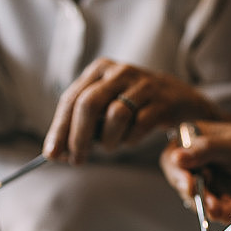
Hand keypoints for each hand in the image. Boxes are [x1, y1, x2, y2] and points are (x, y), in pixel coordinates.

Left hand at [43, 58, 218, 163]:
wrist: (177, 97)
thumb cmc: (132, 105)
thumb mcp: (105, 105)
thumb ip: (81, 125)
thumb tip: (56, 153)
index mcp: (99, 70)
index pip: (71, 100)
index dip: (59, 128)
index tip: (52, 154)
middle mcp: (119, 72)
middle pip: (89, 104)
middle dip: (79, 137)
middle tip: (77, 159)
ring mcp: (142, 85)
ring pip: (115, 115)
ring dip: (109, 140)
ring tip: (111, 146)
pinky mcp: (161, 101)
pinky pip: (139, 126)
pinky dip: (131, 139)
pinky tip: (131, 139)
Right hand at [160, 121, 230, 222]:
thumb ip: (205, 150)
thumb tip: (177, 157)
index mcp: (195, 140)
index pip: (173, 158)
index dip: (178, 174)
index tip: (190, 185)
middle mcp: (196, 161)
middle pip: (181, 183)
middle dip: (197, 195)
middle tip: (212, 202)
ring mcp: (206, 181)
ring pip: (195, 200)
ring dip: (209, 207)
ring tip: (225, 208)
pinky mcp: (216, 197)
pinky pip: (210, 211)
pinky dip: (221, 213)